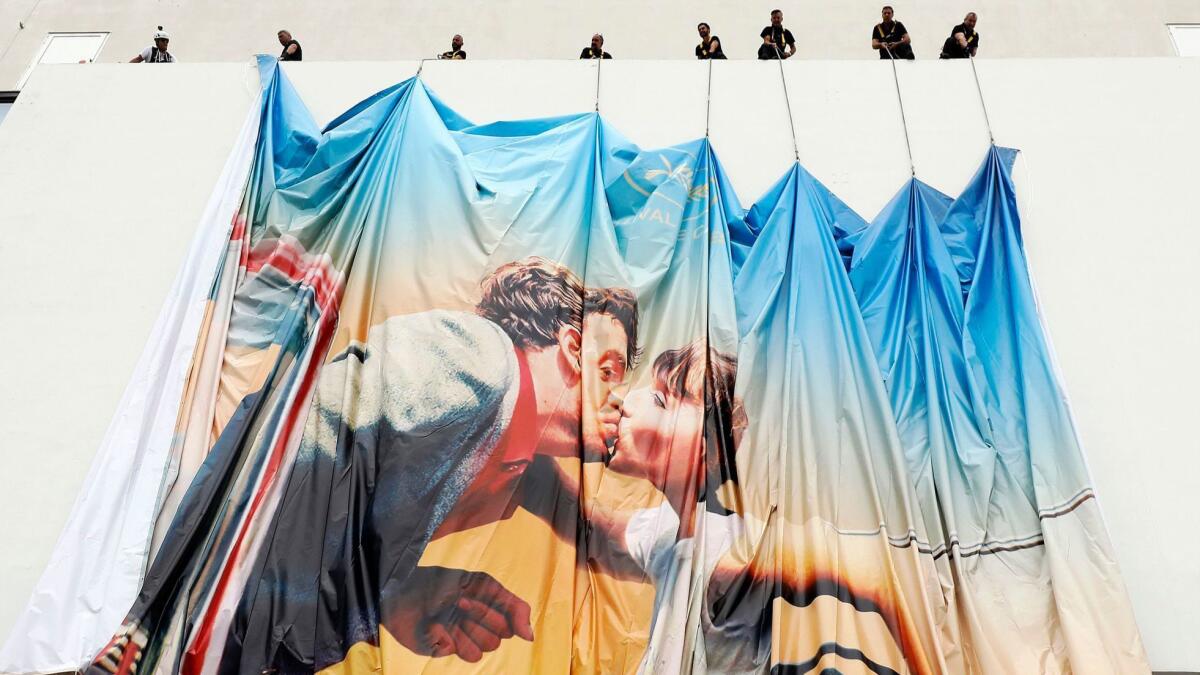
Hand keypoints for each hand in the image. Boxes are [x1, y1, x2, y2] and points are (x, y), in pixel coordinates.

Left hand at [384, 566, 533, 661]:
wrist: (404, 588)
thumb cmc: (443, 582)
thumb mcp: (485, 585)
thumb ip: (515, 608)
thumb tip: (530, 638)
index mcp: (490, 611)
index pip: (510, 626)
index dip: (491, 614)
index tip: (468, 596)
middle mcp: (478, 628)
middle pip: (496, 640)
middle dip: (477, 619)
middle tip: (457, 603)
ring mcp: (462, 640)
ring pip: (481, 651)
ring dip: (463, 631)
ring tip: (445, 616)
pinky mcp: (445, 650)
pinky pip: (461, 654)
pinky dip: (447, 639)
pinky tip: (433, 628)